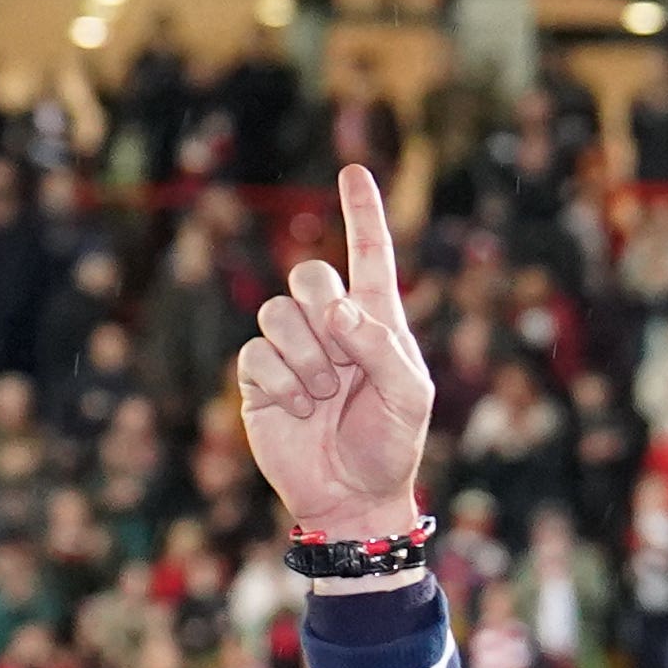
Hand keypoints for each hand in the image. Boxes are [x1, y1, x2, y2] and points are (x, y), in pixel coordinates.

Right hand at [234, 161, 433, 544]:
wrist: (353, 495)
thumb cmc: (391, 445)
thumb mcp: (410, 397)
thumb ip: (382, 346)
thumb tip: (338, 307)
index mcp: (377, 321)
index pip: (370, 255)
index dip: (361, 213)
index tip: (354, 171)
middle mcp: (331, 326)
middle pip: (309, 274)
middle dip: (323, 308)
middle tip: (342, 355)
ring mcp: (292, 349)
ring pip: (278, 312)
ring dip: (307, 357)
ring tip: (324, 395)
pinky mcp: (259, 375)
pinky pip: (257, 352)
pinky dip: (283, 382)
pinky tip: (298, 408)